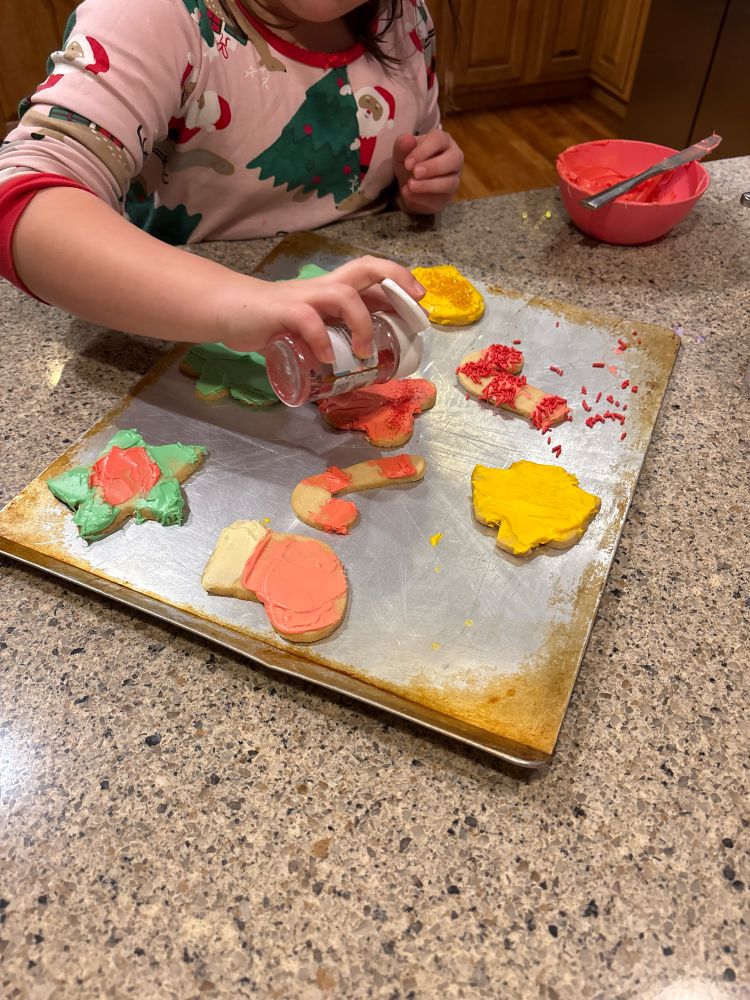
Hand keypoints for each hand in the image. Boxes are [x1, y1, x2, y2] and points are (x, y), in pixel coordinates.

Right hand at [218, 255, 424, 361]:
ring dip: (361, 324)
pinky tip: (327, 359)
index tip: (422, 302)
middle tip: (414, 310)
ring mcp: (303, 297)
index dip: (400, 280)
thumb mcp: (314, 323)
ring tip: (363, 354)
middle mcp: (323, 287)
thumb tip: (367, 359)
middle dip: (396, 282)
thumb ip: (336, 333)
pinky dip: (322, 340)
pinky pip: (308, 320)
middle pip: (365, 268)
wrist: (230, 311)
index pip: (372, 272)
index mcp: (332, 289)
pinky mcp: (282, 312)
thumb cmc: (275, 320)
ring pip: (343, 295)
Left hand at [393, 129, 463, 213]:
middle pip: (454, 159)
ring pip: (450, 182)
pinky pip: (440, 199)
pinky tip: (408, 194)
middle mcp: (454, 157)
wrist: (409, 184)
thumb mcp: (402, 152)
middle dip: (434, 167)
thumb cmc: (411, 161)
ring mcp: (454, 178)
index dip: (424, 151)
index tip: (408, 163)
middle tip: (415, 173)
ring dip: (429, 185)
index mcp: (443, 140)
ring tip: (410, 185)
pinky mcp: (448, 196)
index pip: (439, 140)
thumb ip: (402, 145)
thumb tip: (407, 139)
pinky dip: (422, 198)